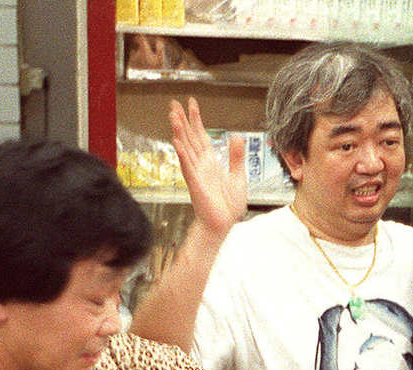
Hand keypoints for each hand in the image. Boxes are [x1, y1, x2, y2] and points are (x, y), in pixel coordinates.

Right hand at [169, 97, 246, 239]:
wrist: (223, 223)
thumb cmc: (228, 205)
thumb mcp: (239, 176)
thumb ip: (236, 156)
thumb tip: (237, 136)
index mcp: (211, 162)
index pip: (201, 136)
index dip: (196, 120)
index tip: (192, 105)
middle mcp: (201, 165)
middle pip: (189, 138)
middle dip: (183, 120)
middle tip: (174, 103)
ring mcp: (196, 173)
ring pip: (186, 148)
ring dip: (179, 132)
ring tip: (173, 116)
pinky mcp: (196, 183)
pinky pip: (188, 166)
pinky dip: (183, 154)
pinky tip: (177, 143)